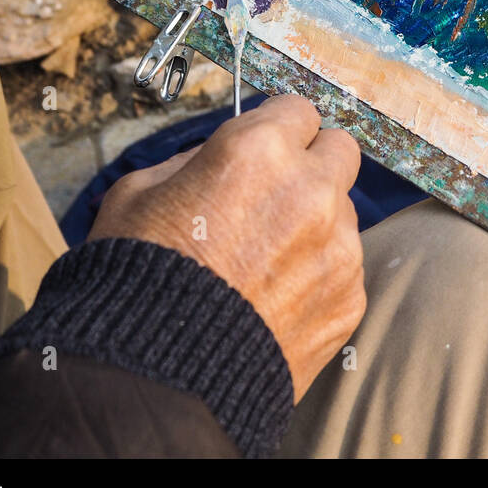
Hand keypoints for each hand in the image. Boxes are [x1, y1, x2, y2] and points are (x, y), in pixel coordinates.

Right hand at [87, 95, 365, 400]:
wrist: (157, 378)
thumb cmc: (137, 278)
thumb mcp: (139, 192)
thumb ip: (195, 159)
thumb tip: (224, 155)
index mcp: (258, 152)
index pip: (298, 109)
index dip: (278, 127)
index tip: (268, 145)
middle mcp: (311, 191)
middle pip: (340, 150)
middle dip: (312, 163)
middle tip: (277, 193)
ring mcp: (338, 247)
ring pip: (345, 212)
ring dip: (317, 223)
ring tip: (265, 261)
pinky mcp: (350, 297)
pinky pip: (345, 267)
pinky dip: (319, 275)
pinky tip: (275, 298)